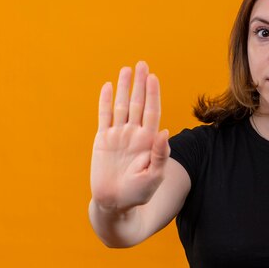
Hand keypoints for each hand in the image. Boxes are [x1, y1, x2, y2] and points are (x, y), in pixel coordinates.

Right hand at [90, 60, 170, 211]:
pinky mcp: (103, 140)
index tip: (153, 77)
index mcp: (149, 140)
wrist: (115, 203)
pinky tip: (107, 86)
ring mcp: (118, 135)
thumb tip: (166, 131)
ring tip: (126, 69)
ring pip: (121, 106)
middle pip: (138, 103)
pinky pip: (104, 116)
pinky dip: (104, 101)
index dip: (153, 94)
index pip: (152, 111)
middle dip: (140, 84)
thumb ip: (160, 155)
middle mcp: (134, 134)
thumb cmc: (138, 193)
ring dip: (124, 88)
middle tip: (142, 64)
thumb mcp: (153, 176)